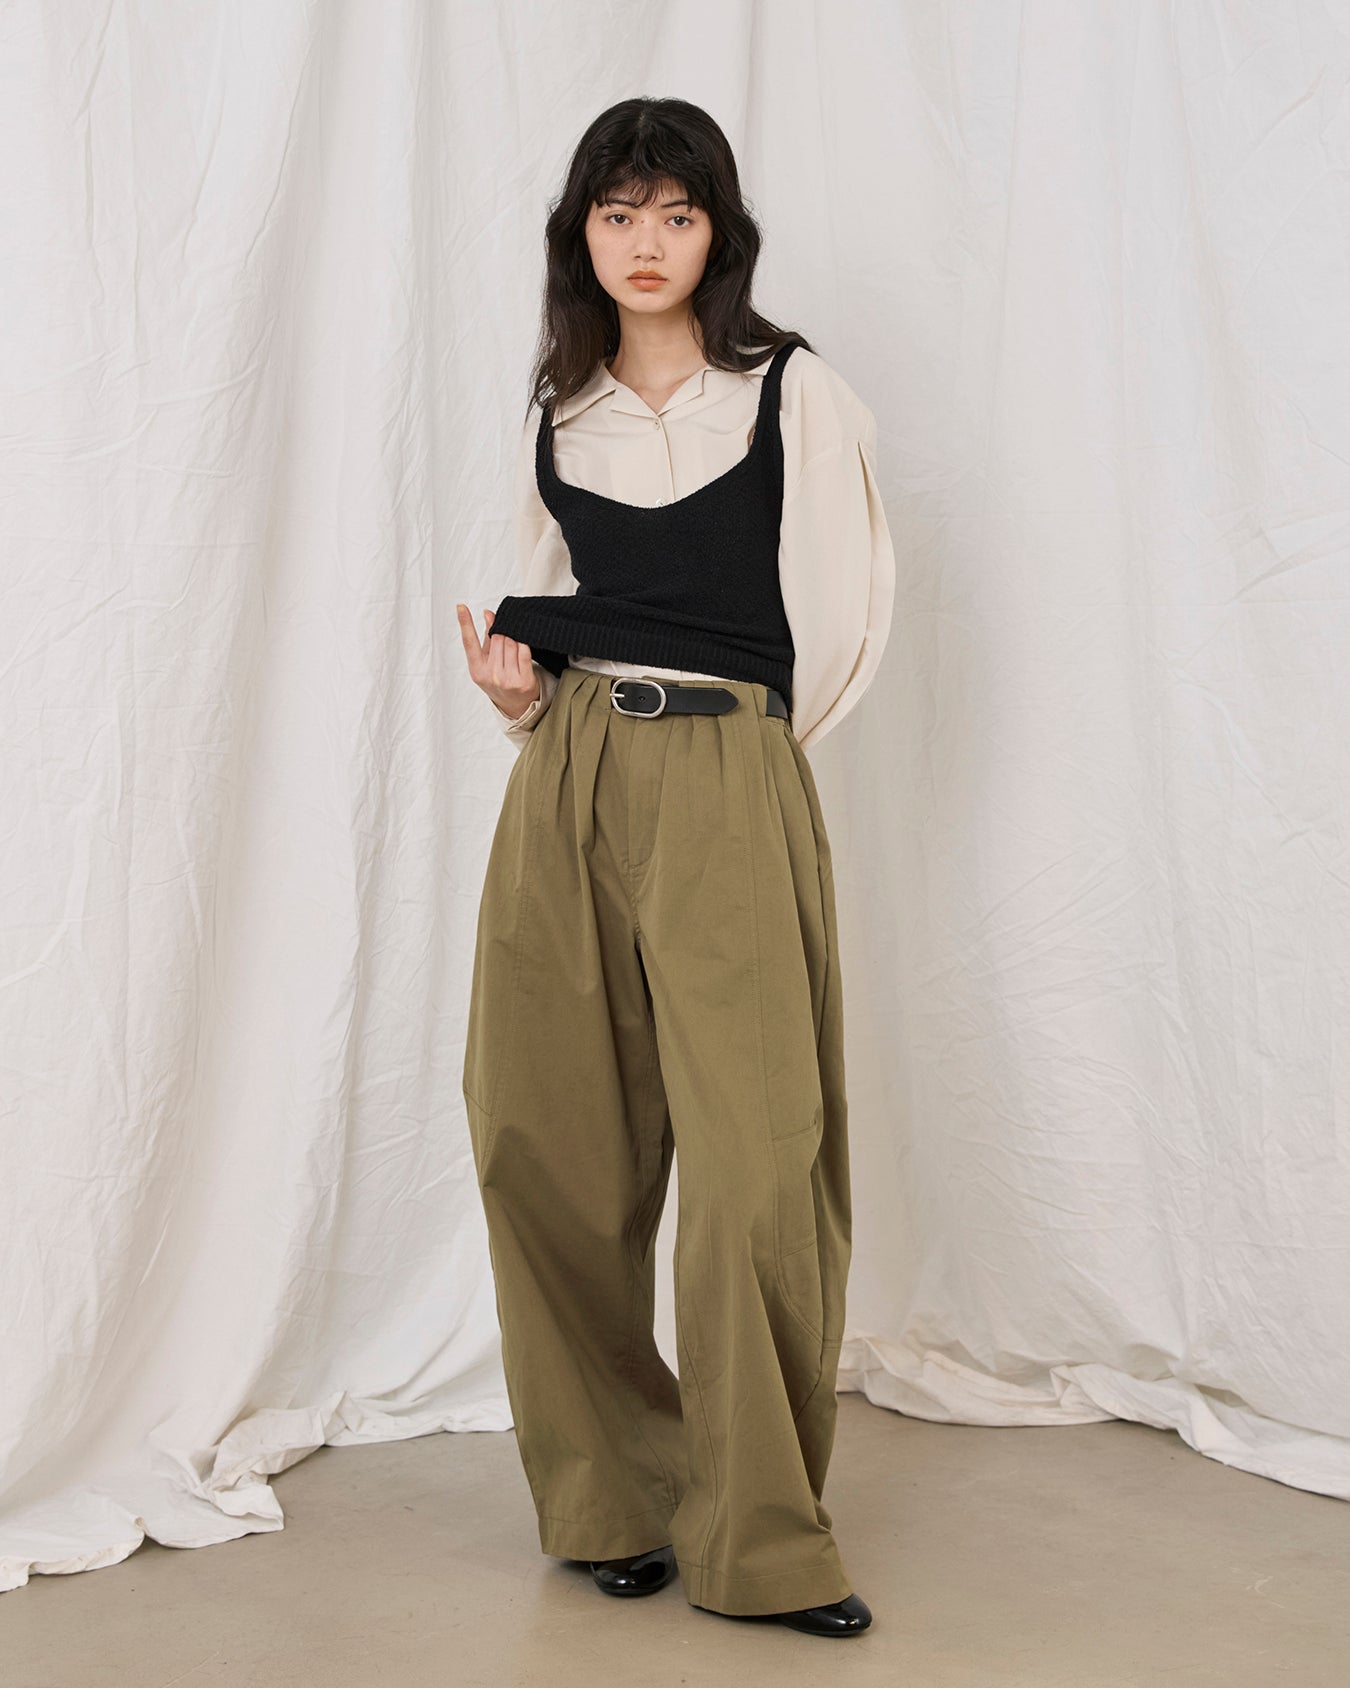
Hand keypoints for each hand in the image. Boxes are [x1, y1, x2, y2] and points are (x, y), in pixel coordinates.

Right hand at [456, 604, 540, 719]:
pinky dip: (524, 644)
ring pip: (511, 642)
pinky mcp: (523, 681)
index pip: (469, 642)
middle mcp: (490, 675)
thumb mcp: (487, 661)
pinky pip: (524, 651)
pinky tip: (522, 644)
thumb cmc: (499, 679)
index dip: (465, 623)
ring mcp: (507, 679)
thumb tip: (488, 613)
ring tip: (514, 644)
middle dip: (502, 631)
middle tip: (506, 635)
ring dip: (514, 637)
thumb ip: (487, 638)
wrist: (516, 705)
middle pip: (497, 637)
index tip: (461, 607)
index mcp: (477, 669)